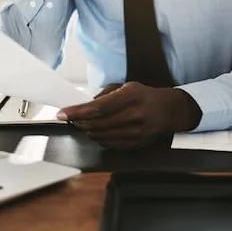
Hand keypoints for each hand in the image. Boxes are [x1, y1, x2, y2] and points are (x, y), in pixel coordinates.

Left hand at [57, 82, 201, 149]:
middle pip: (97, 124)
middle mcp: (134, 115)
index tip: (62, 113)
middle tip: (71, 118)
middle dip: (79, 122)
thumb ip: (105, 94)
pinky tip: (97, 131)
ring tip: (83, 123)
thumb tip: (85, 104)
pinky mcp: (135, 144)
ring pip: (101, 136)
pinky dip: (99, 138)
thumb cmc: (144, 96)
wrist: (169, 111)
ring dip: (88, 130)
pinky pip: (109, 144)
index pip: (98, 108)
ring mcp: (135, 132)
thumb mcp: (126, 86)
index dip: (77, 112)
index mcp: (130, 97)